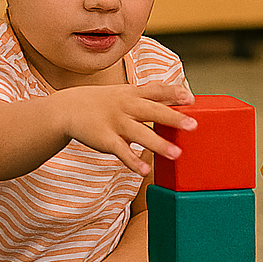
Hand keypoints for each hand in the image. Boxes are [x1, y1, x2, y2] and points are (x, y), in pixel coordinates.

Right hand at [55, 81, 195, 176]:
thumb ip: (151, 95)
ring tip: (177, 154)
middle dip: (173, 117)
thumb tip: (180, 95)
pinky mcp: (106, 140)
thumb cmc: (104, 102)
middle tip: (193, 125)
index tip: (192, 99)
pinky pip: (121, 152)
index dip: (175, 94)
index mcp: (133, 93)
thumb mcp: (126, 92)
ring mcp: (115, 123)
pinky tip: (144, 170)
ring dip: (158, 144)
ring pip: (140, 133)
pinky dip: (133, 161)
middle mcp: (126, 106)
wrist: (68, 108)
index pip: (157, 91)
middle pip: (152, 111)